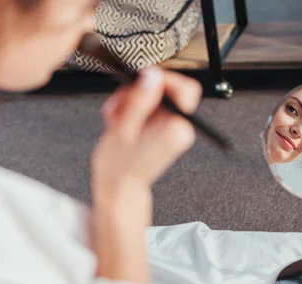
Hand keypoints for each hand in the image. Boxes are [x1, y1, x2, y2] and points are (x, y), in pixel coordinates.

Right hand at [92, 66, 201, 202]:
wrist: (118, 189)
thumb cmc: (119, 169)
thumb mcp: (122, 129)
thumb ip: (139, 100)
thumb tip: (153, 76)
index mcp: (176, 130)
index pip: (186, 89)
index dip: (163, 79)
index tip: (141, 80)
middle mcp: (180, 129)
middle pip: (166, 91)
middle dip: (139, 92)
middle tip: (120, 103)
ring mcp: (172, 130)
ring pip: (155, 99)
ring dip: (131, 102)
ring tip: (115, 117)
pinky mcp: (163, 131)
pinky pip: (151, 110)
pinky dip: (133, 111)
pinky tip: (120, 121)